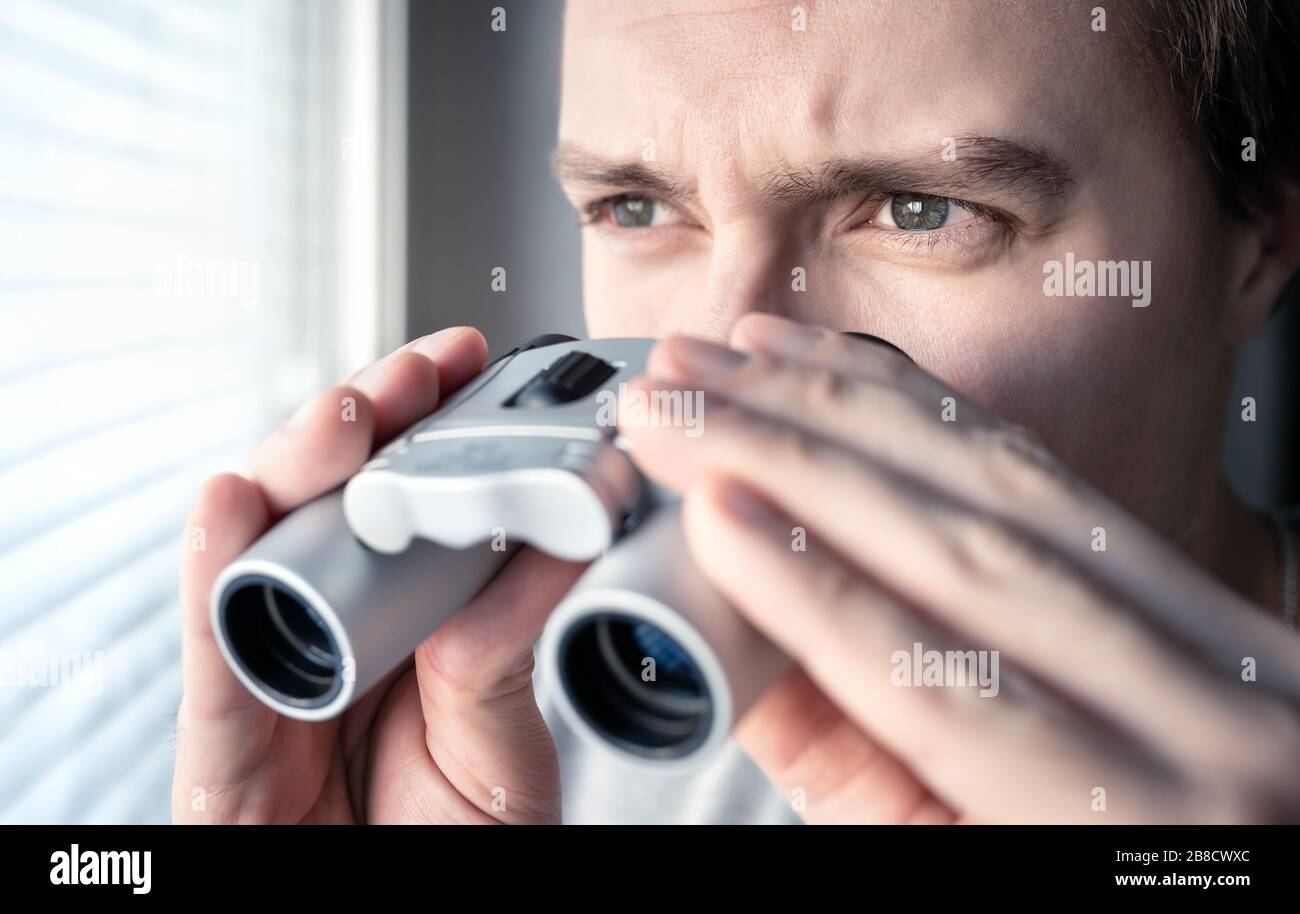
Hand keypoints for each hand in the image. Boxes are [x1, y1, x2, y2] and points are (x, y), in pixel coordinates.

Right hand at [172, 327, 583, 823]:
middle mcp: (332, 622)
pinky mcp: (220, 731)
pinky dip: (214, 568)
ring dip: (299, 466)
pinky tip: (235, 503)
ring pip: (264, 541)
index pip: (407, 497)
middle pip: (330, 498)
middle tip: (418, 373)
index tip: (474, 364)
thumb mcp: (500, 745)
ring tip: (348, 415)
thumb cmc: (450, 846)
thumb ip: (506, 648)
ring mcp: (272, 663)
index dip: (432, 425)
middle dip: (370, 421)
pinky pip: (211, 643)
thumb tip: (555, 537)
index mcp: (405, 616)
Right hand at [621, 314, 1299, 823]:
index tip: (709, 512)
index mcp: (1140, 825)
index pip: (947, 686)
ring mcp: (1232, 642)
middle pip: (976, 555)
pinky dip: (933, 411)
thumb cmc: (1077, 881)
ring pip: (1014, 486)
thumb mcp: (944, 864)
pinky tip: (847, 368)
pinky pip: (1054, 476)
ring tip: (737, 363)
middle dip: (800, 461)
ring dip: (849, 408)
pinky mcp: (1209, 588)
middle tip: (683, 404)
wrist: (1238, 882)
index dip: (813, 591)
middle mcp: (1218, 720)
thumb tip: (735, 633)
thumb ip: (848, 765)